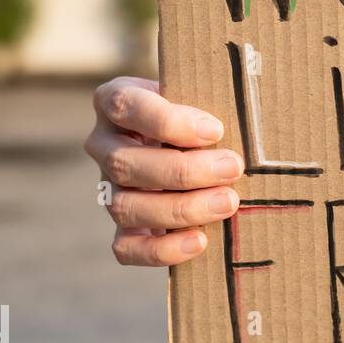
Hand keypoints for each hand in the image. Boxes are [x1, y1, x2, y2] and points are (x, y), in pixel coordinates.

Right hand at [83, 77, 242, 265]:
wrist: (198, 143)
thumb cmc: (203, 111)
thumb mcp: (204, 92)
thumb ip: (212, 99)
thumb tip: (239, 123)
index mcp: (116, 101)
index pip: (124, 105)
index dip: (167, 121)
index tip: (215, 130)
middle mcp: (104, 145)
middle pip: (125, 163)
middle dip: (184, 170)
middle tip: (232, 168)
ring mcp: (109, 188)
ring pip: (126, 206)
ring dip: (181, 209)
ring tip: (227, 202)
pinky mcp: (123, 225)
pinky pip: (126, 248)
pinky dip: (162, 250)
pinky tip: (199, 240)